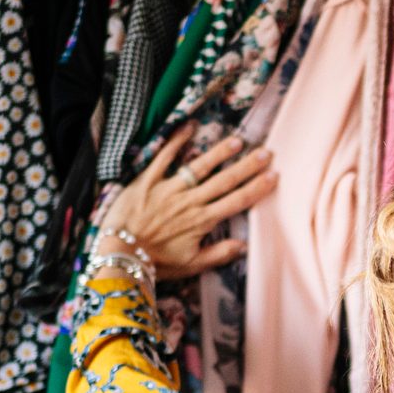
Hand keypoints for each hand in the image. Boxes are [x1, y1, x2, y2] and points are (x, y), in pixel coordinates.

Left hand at [92, 127, 279, 280]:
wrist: (120, 252)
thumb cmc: (155, 263)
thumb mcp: (190, 266)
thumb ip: (218, 254)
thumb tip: (243, 246)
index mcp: (202, 221)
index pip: (236, 202)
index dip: (257, 188)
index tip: (274, 176)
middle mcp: (190, 201)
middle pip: (224, 181)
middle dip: (247, 166)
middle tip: (266, 153)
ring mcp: (169, 188)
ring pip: (200, 166)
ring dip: (220, 153)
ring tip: (237, 141)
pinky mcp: (148, 180)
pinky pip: (164, 157)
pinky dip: (176, 141)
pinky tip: (190, 127)